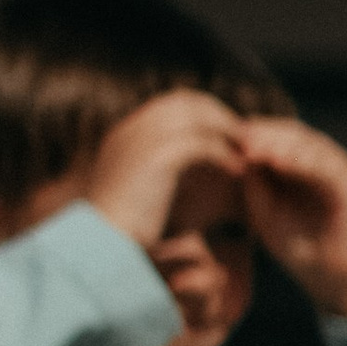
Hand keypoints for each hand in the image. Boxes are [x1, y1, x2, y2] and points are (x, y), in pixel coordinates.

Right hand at [85, 91, 247, 254]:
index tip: (225, 134)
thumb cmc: (119, 230)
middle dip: (219, 115)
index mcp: (126, 134)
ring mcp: (143, 139)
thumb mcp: (135, 193)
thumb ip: (156, 174)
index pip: (171, 105)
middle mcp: (133, 129)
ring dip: (226, 130)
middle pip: (186, 101)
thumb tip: (180, 176)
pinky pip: (201, 144)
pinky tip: (237, 171)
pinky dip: (223, 154)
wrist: (99, 244)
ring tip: (247, 150)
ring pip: (196, 116)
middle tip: (244, 137)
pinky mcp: (157, 157)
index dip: (202, 114)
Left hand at [233, 117, 346, 316]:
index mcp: (294, 164)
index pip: (269, 136)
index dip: (245, 136)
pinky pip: (326, 164)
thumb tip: (236, 157)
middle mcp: (316, 159)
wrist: (338, 278)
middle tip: (233, 136)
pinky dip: (304, 160)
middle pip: (286, 132)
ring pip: (306, 142)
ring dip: (279, 141)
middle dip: (260, 133)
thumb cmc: (300, 246)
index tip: (216, 138)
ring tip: (253, 147)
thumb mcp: (267, 215)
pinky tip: (280, 161)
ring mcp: (334, 168)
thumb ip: (255, 188)